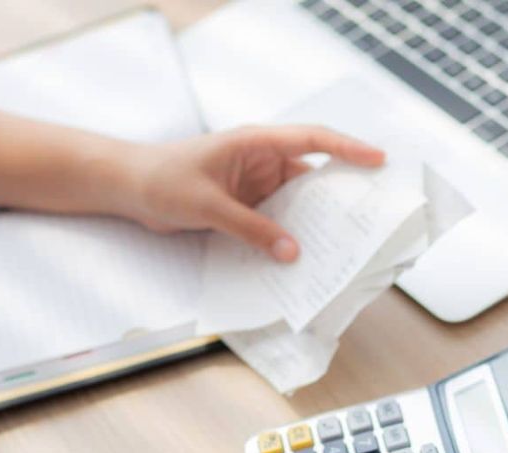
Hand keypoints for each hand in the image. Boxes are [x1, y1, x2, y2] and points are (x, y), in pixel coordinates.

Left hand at [126, 125, 384, 261]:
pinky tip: (300, 256)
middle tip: (370, 214)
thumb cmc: (162, 179)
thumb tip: (292, 252)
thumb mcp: (208, 205)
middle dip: (339, 194)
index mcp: (255, 143)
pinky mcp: (244, 208)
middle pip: (311, 176)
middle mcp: (260, 162)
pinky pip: (274, 222)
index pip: (311, 140)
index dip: (348, 148)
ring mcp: (253, 186)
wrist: (129, 188)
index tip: (378, 160)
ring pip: (294, 204)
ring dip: (312, 222)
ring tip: (342, 244)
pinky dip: (287, 236)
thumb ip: (250, 228)